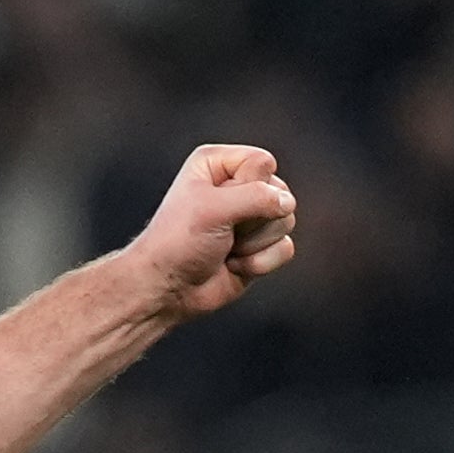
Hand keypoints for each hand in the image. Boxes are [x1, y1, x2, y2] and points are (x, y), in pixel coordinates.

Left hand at [128, 142, 297, 319]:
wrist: (166, 290)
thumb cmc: (177, 243)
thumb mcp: (213, 209)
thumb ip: (258, 196)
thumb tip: (288, 204)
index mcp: (217, 164)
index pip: (262, 162)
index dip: (247, 187)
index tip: (214, 205)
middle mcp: (237, 185)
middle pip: (280, 192)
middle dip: (252, 220)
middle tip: (219, 231)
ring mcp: (251, 216)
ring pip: (286, 221)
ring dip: (254, 243)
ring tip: (224, 248)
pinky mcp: (260, 245)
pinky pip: (285, 247)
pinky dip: (260, 262)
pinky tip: (233, 265)